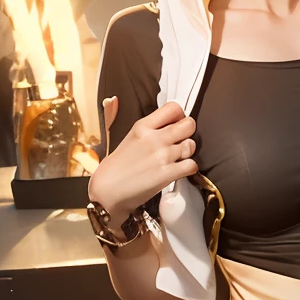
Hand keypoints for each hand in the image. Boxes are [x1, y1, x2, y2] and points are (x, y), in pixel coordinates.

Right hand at [87, 97, 196, 219]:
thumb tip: (169, 125)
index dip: (180, 116)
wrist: (107, 191)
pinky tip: (180, 170)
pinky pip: (191, 165)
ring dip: (188, 152)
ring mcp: (162, 156)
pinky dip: (189, 168)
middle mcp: (154, 138)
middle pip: (189, 124)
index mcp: (143, 126)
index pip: (174, 108)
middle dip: (188, 132)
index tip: (177, 123)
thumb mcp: (130, 138)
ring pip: (191, 145)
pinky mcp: (167, 174)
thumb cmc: (116, 167)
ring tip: (178, 157)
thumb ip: (150, 129)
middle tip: (181, 140)